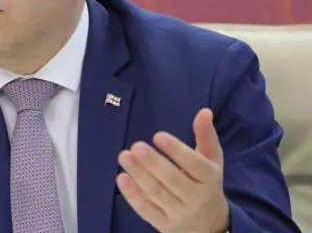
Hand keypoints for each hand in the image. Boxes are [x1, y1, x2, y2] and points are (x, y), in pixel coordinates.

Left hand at [116, 108, 229, 232]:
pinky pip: (147, 210)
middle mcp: (196, 198)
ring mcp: (180, 213)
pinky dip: (133, 196)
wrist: (210, 226)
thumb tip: (204, 111)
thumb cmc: (207, 184)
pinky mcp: (164, 225)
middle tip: (136, 146)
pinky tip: (121, 178)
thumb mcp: (211, 162)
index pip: (195, 165)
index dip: (177, 150)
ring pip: (157, 193)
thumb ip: (206, 137)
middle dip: (153, 163)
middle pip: (173, 180)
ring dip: (139, 175)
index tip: (158, 135)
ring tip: (124, 156)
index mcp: (209, 179)